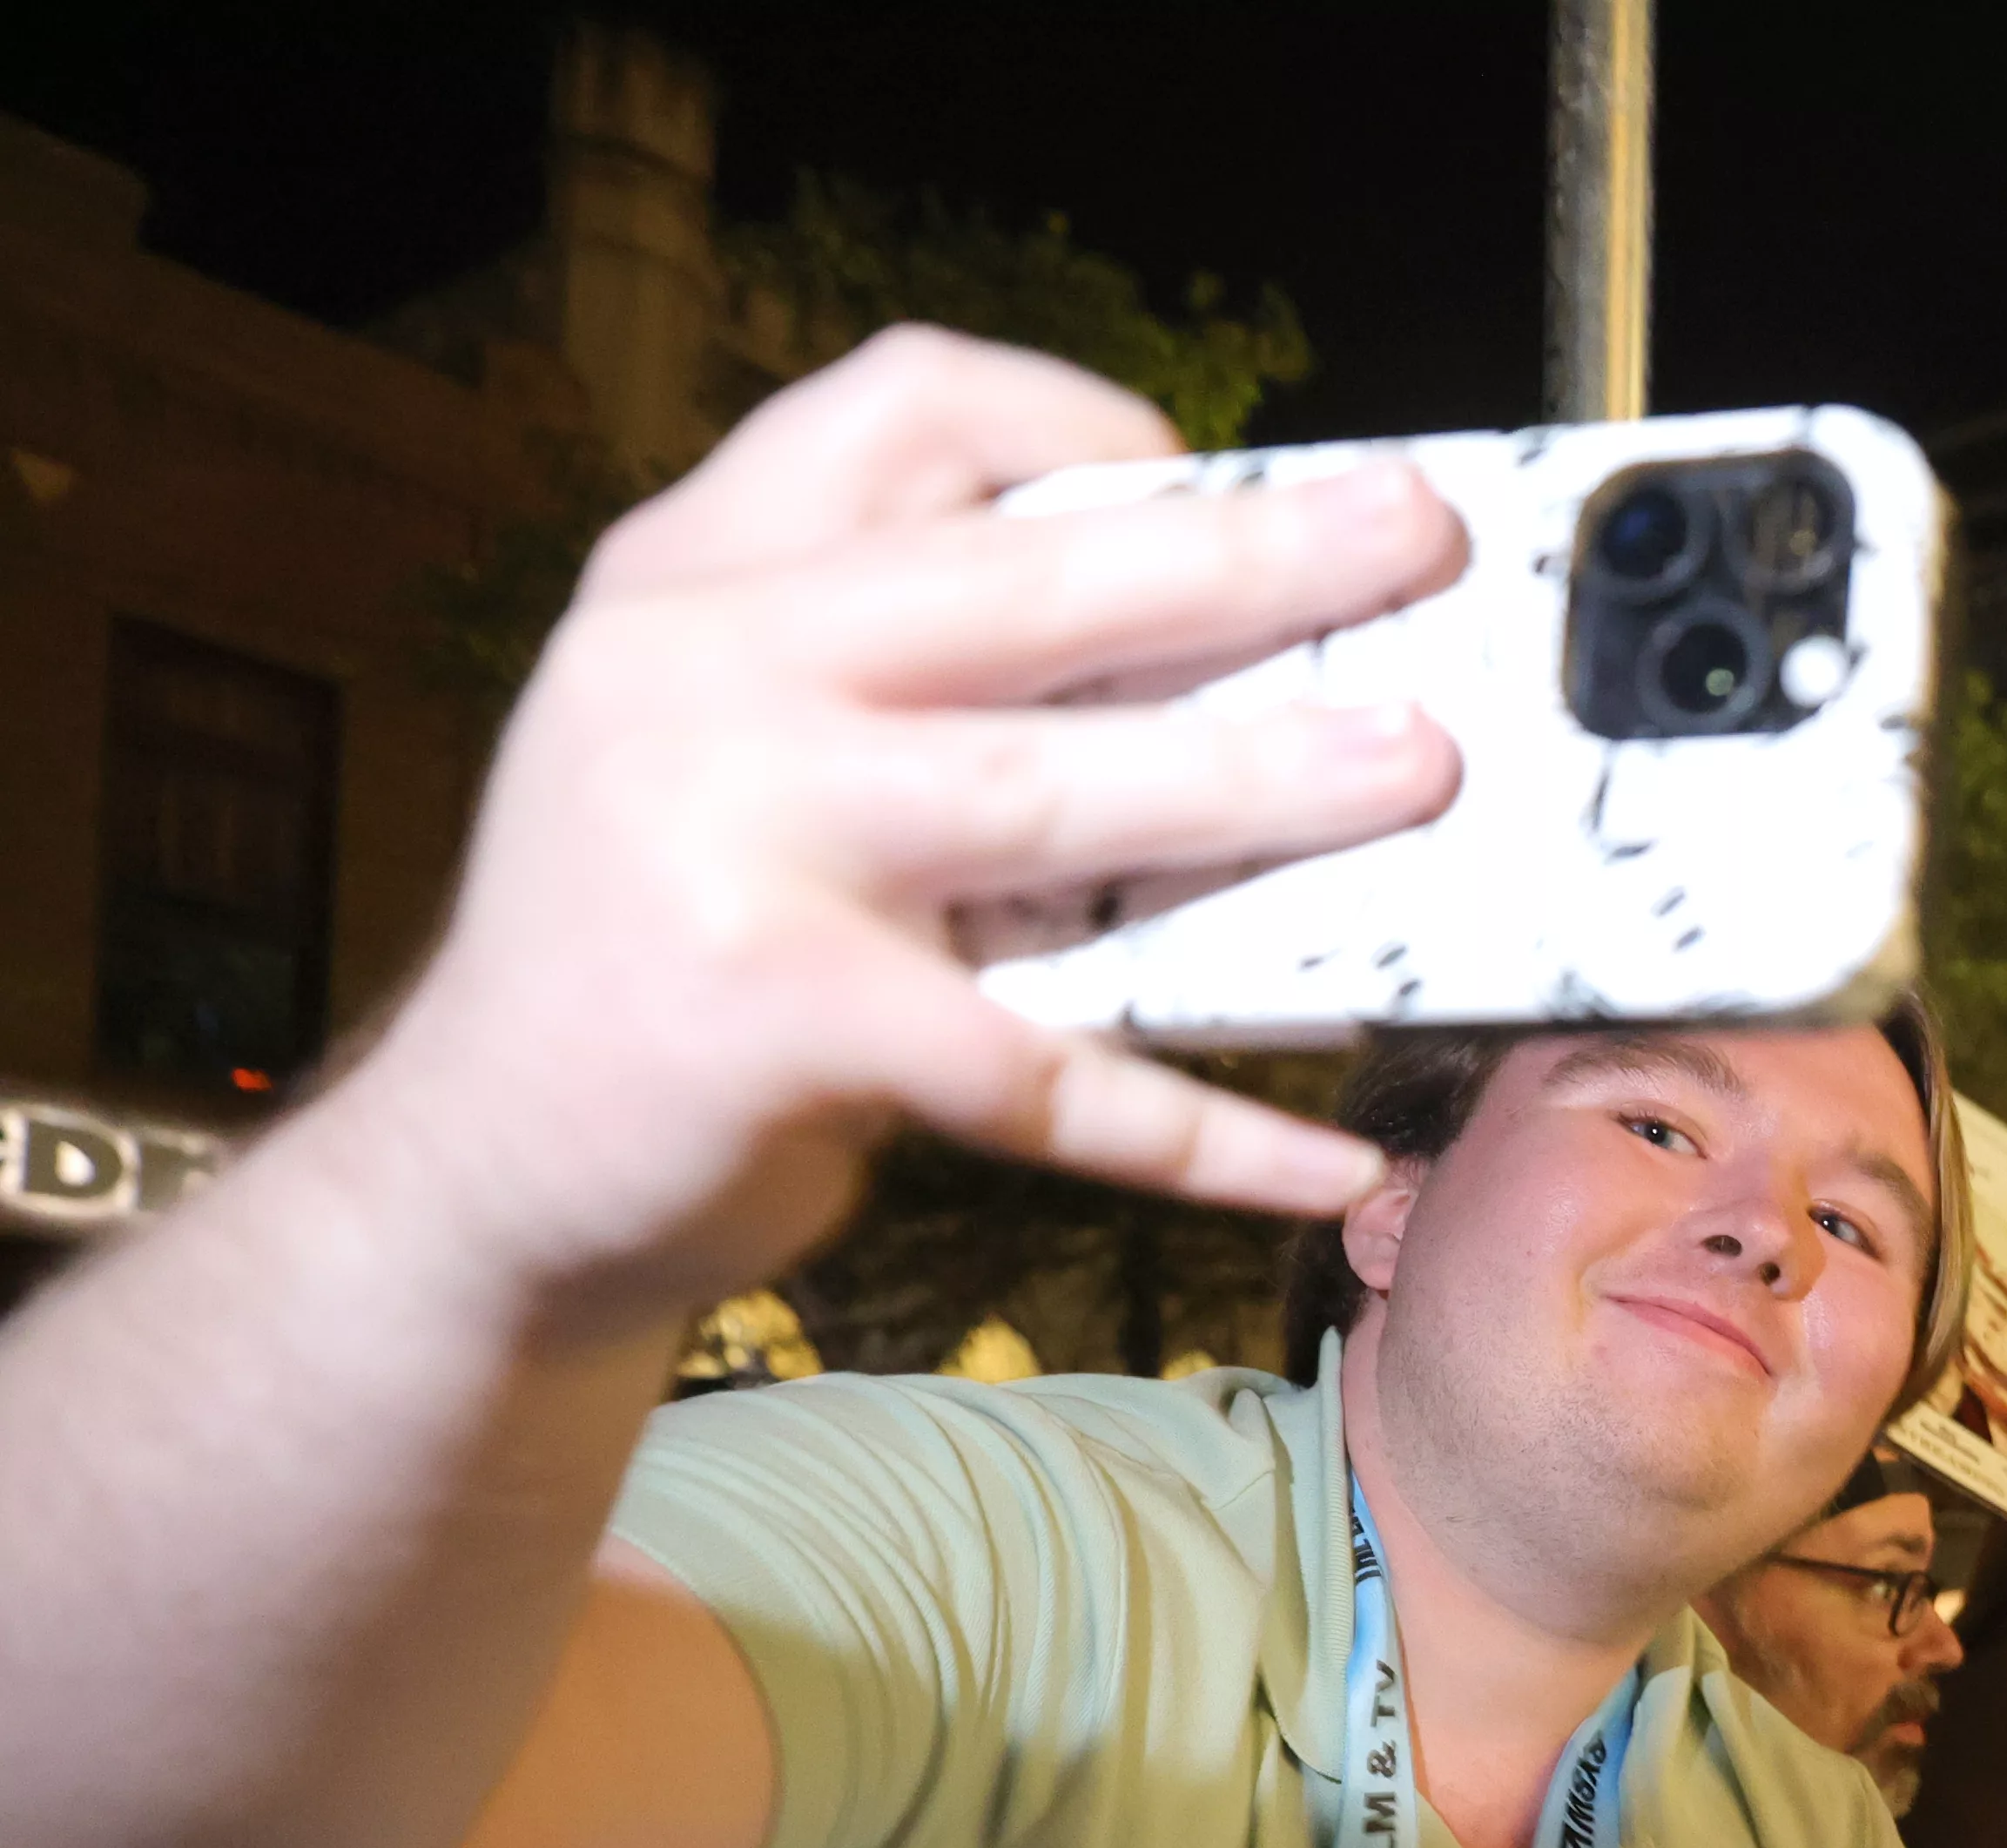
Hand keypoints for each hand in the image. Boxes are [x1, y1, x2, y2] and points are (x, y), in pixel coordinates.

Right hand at [339, 327, 1468, 1335]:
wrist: (485, 1174)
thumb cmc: (667, 956)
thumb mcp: (743, 759)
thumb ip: (915, 691)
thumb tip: (1224, 678)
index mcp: (698, 581)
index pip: (897, 413)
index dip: (1079, 423)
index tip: (1211, 471)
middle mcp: (702, 675)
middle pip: (1028, 584)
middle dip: (1250, 561)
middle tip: (1411, 546)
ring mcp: (735, 840)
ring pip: (1056, 794)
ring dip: (1265, 786)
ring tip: (1419, 771)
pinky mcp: (785, 1020)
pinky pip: (1051, 1075)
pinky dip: (1206, 1132)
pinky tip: (1321, 1161)